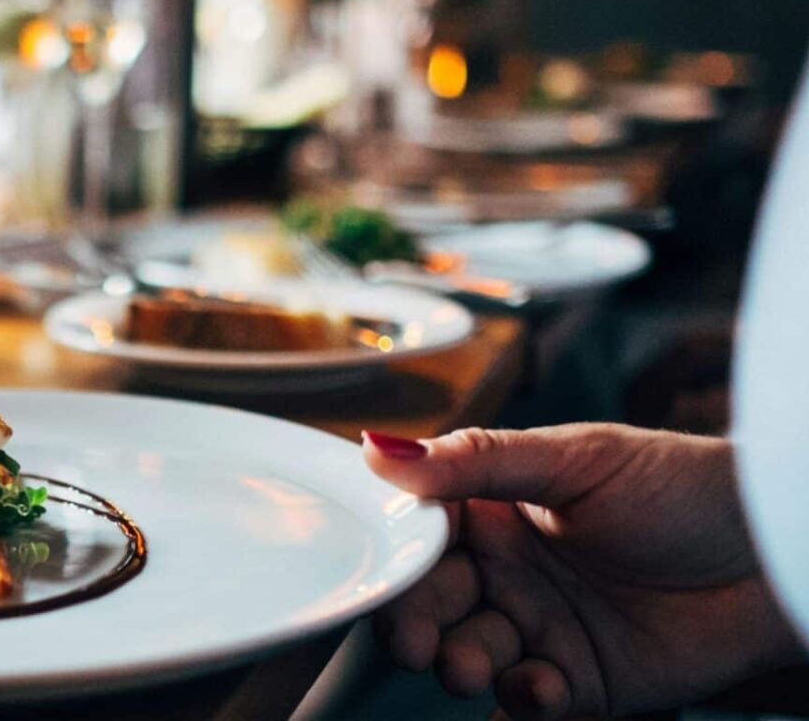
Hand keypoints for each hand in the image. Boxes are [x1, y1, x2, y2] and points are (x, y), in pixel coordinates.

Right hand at [363, 424, 806, 719]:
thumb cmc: (687, 488)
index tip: (375, 571)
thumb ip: (480, 460)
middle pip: (432, 603)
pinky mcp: (582, 682)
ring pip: (469, 653)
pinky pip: (530, 699)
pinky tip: (540, 684)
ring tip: (469, 666)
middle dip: (413, 623)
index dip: (394, 556)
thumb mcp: (579, 458)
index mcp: (495, 510)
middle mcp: (509, 572)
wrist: (779, 552)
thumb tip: (380, 449)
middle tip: (412, 638)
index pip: (419, 534)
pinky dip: (523, 698)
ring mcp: (542, 628)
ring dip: (460, 664)